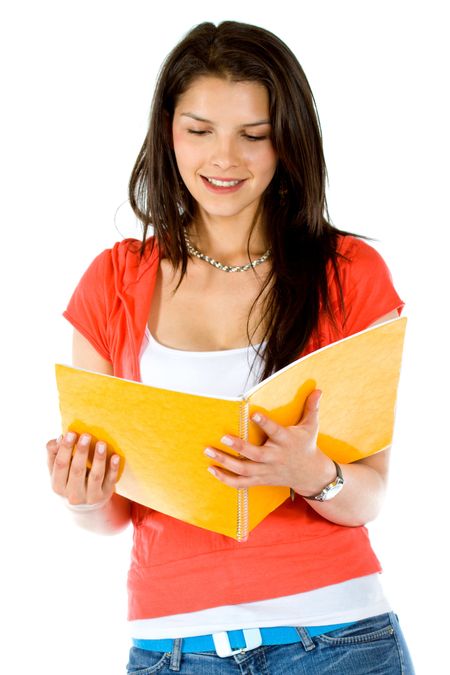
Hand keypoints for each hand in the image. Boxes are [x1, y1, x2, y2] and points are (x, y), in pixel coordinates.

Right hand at [46, 432, 120, 506]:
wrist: (84, 504)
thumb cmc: (69, 478)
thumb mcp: (57, 469)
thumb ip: (54, 452)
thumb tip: (60, 438)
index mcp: (58, 485)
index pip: (60, 465)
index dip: (65, 449)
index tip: (71, 433)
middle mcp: (72, 494)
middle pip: (77, 470)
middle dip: (81, 451)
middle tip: (86, 435)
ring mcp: (90, 496)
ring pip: (95, 476)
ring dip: (98, 458)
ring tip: (101, 443)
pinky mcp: (104, 495)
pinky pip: (110, 481)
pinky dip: (113, 468)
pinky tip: (115, 456)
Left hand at [204, 390, 335, 495]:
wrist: (310, 475)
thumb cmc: (306, 446)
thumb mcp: (311, 427)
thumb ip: (311, 408)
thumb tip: (318, 389)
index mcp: (286, 441)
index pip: (275, 431)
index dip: (265, 423)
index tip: (253, 414)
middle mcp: (275, 457)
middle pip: (255, 455)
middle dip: (239, 447)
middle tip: (223, 437)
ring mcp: (266, 471)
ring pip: (244, 469)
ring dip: (225, 462)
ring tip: (209, 451)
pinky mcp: (260, 480)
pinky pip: (241, 483)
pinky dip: (226, 479)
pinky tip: (212, 469)